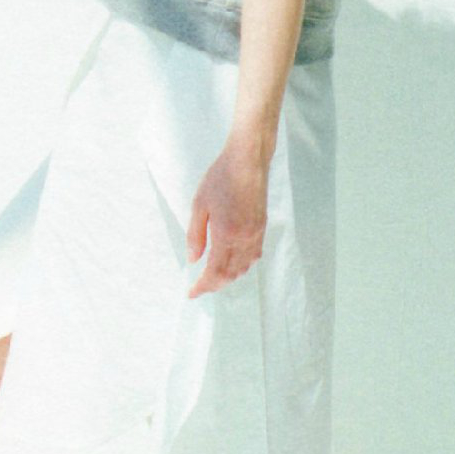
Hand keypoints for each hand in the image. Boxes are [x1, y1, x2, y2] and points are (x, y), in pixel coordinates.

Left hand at [185, 137, 271, 297]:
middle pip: (231, 274)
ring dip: (229, 277)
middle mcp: (244, 238)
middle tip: (200, 287)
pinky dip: (242, 266)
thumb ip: (195, 235)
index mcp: (226, 233)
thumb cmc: (220, 177)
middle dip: (215, 285)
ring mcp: (256, 233)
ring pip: (245, 267)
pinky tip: (232, 262)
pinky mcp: (262, 227)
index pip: (215, 271)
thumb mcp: (199, 204)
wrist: (248, 160)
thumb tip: (193, 260)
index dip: (203, 286)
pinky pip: (254, 256)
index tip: (192, 293)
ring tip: (214, 277)